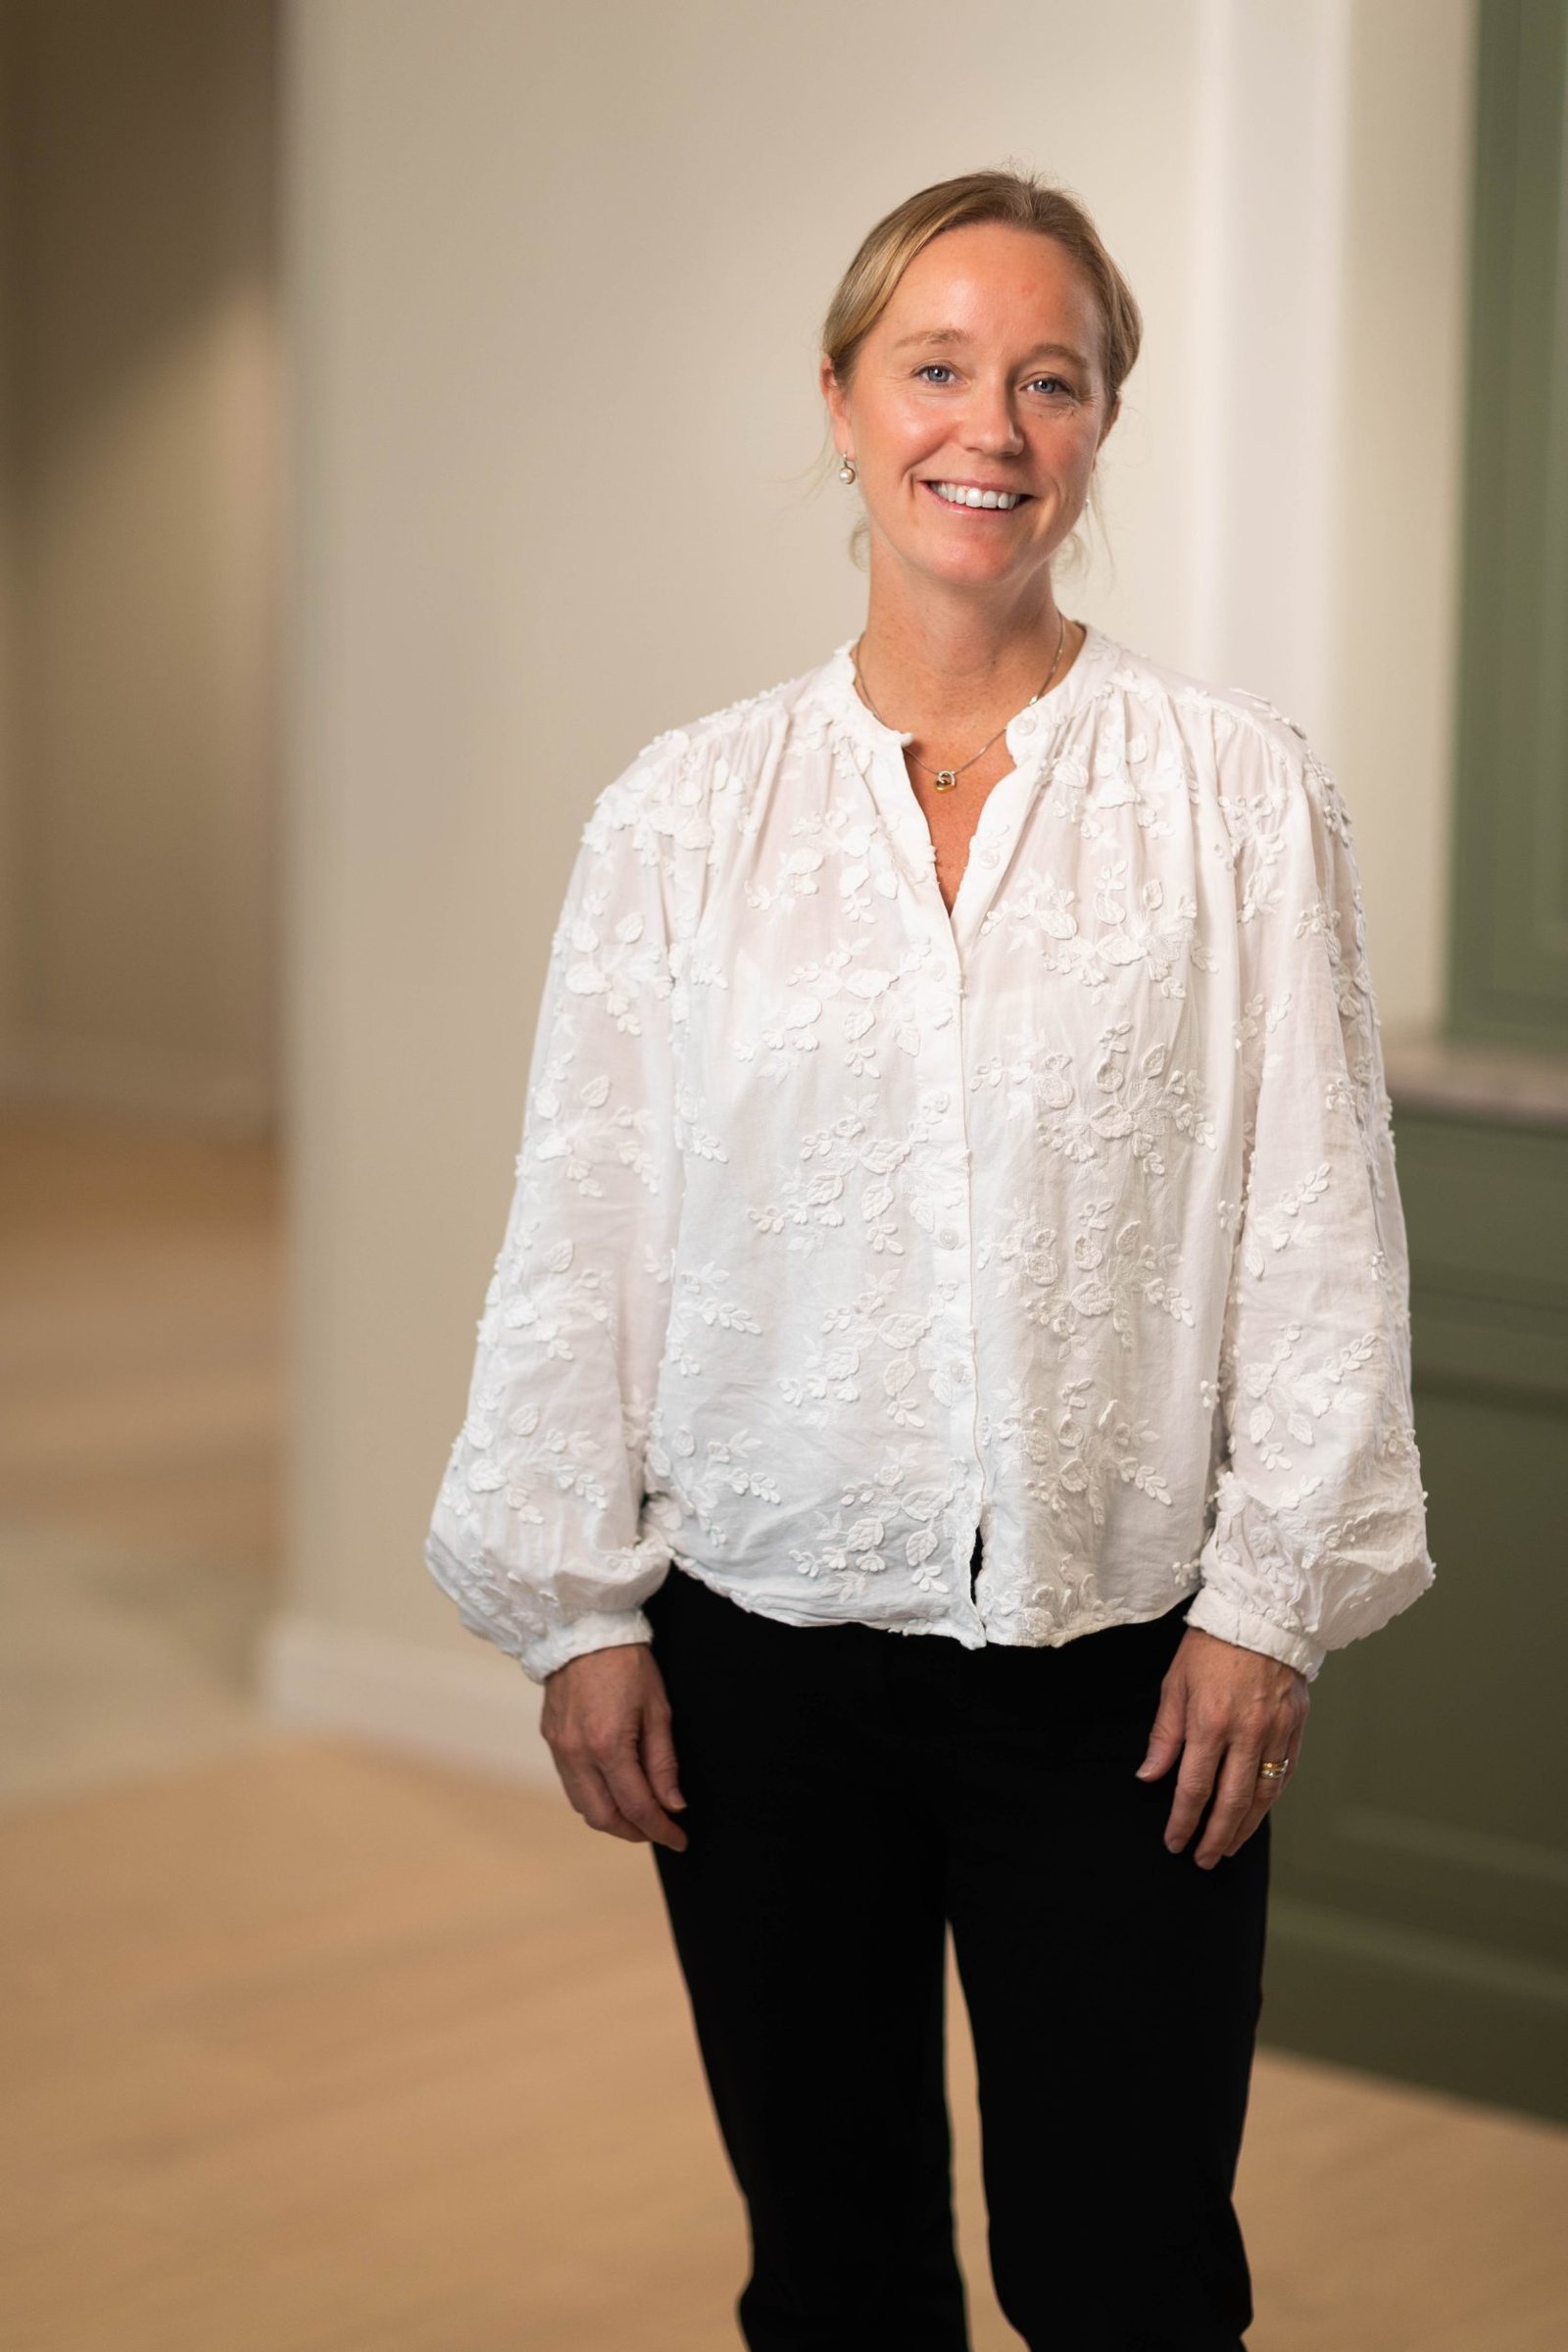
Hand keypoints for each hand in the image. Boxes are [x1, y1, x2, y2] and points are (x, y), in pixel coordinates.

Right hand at [540, 1642, 688, 1850]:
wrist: (583, 1627)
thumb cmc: (627, 1662)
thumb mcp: (658, 1709)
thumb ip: (663, 1762)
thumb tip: (673, 1805)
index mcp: (607, 1745)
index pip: (636, 1806)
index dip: (660, 1830)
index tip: (679, 1839)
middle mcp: (577, 1753)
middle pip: (603, 1817)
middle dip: (634, 1832)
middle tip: (660, 1830)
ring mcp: (559, 1748)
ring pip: (583, 1806)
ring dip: (612, 1818)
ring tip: (640, 1813)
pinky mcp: (551, 1740)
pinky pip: (571, 1784)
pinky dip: (593, 1797)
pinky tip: (614, 1789)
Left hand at [1136, 1627, 1308, 1866]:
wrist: (1262, 1615)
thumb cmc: (1212, 1645)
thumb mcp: (1174, 1683)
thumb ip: (1164, 1735)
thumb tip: (1149, 1776)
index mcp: (1209, 1721)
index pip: (1194, 1787)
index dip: (1183, 1820)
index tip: (1174, 1841)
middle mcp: (1246, 1733)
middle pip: (1232, 1802)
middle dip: (1214, 1836)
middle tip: (1203, 1859)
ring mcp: (1276, 1732)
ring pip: (1262, 1796)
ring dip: (1245, 1828)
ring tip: (1228, 1847)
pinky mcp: (1296, 1727)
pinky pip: (1285, 1774)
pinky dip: (1271, 1800)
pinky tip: (1258, 1813)